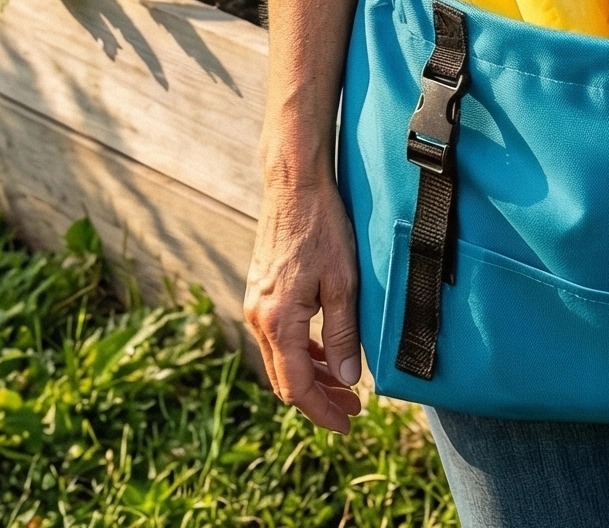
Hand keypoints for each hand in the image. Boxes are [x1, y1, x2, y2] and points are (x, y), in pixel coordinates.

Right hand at [244, 159, 365, 431]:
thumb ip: (343, 333)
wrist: (294, 184)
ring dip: (310, 375)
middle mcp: (258, 317)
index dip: (322, 411)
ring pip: (281, 358)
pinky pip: (278, 336)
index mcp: (278, 320)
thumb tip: (347, 379)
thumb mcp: (343, 281)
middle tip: (352, 408)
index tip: (347, 424)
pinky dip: (301, 351)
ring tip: (344, 384)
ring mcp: (256, 304)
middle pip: (285, 378)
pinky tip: (324, 351)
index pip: (297, 387)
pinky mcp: (260, 292)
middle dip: (318, 398)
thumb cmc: (323, 227)